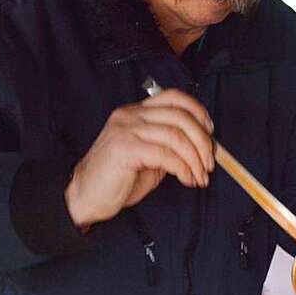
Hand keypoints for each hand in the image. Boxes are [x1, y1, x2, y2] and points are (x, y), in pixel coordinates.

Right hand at [64, 89, 214, 226]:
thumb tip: (200, 146)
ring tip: (199, 176)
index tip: (210, 132)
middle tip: (209, 163)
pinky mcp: (125, 148)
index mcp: (135, 112)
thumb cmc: (116, 178)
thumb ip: (169, 145)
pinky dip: (183, 168)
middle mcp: (130, 115)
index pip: (174, 97)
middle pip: (180, 116)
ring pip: (176, 136)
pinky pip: (165, 154)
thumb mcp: (148, 156)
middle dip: (202, 141)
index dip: (198, 111)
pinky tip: (186, 179)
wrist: (85, 196)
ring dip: (195, 159)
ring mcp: (126, 129)